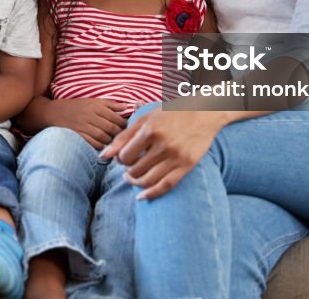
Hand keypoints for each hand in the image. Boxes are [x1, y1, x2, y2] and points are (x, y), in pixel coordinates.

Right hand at [45, 98, 127, 149]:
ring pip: (103, 136)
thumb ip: (109, 104)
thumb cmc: (75, 106)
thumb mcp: (91, 101)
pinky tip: (103, 146)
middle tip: (123, 138)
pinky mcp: (77, 134)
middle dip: (119, 134)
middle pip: (110, 127)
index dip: (124, 124)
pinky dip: (100, 146)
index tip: (128, 128)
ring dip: (110, 141)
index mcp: (95, 106)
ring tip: (114, 142)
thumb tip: (125, 107)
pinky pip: (92, 142)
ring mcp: (82, 125)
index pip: (115, 117)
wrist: (52, 112)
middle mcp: (89, 115)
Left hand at [100, 109, 227, 199]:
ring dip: (136, 183)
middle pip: (136, 169)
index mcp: (151, 130)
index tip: (123, 157)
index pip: (126, 155)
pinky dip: (151, 194)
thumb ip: (123, 136)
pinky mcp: (187, 165)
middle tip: (128, 167)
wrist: (205, 112)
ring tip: (132, 178)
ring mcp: (176, 156)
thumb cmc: (171, 112)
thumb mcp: (146, 118)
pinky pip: (166, 185)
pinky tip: (142, 196)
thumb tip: (102, 156)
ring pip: (148, 180)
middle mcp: (164, 144)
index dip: (120, 159)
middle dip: (127, 171)